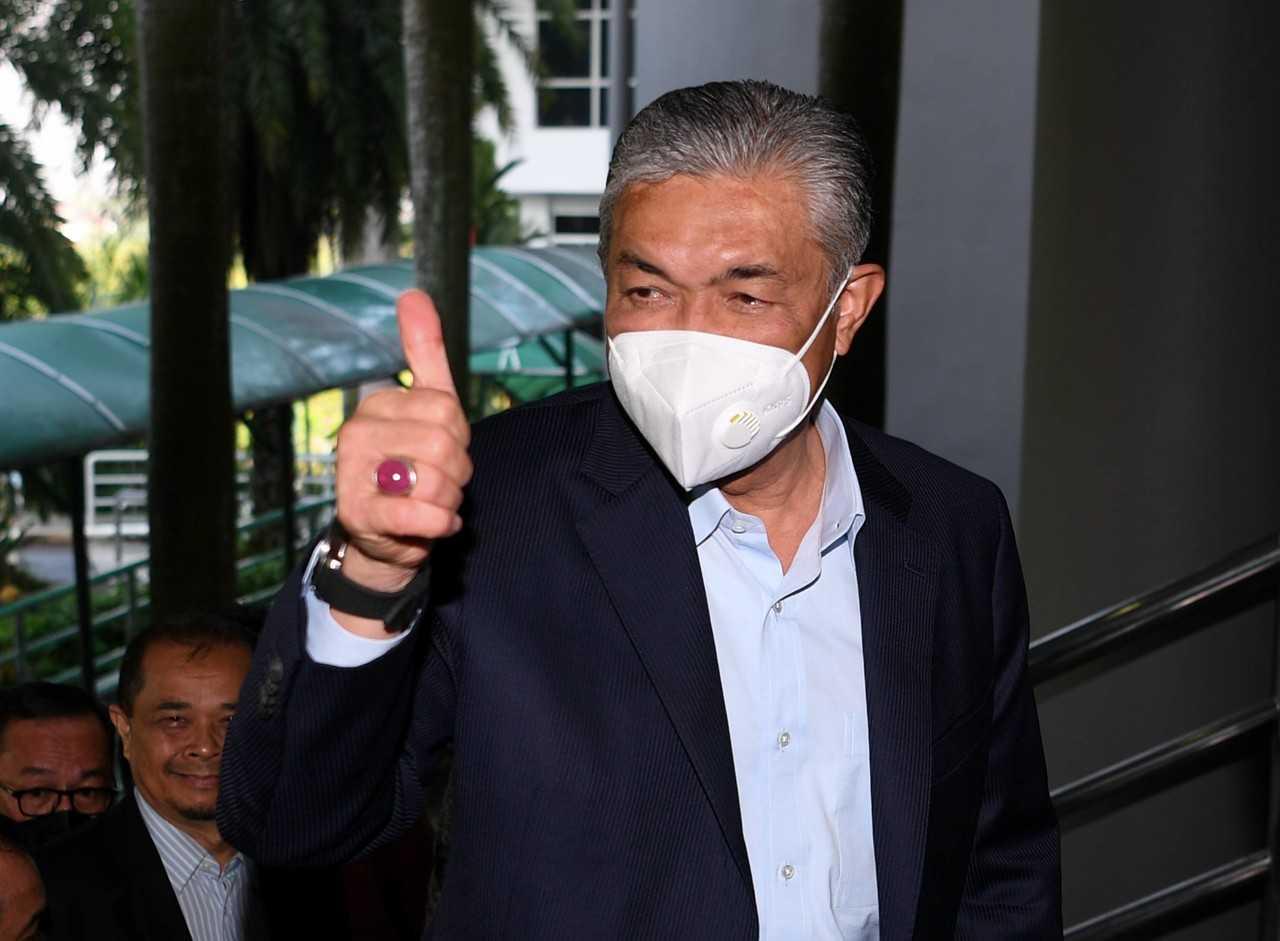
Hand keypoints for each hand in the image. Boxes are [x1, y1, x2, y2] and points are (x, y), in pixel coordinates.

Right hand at [331, 290, 471, 617]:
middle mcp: (357, 433)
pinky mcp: (359, 514)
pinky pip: (419, 513)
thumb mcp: (425, 407)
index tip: (444, 449)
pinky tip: (434, 524)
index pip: (447, 408)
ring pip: (436, 479)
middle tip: (439, 481)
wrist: (385, 537)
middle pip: (445, 443)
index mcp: (377, 404)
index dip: (459, 436)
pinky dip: (439, 523)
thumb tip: (414, 294)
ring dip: (448, 499)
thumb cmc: (412, 468)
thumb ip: (423, 352)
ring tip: (430, 503)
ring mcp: (353, 474)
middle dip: (457, 470)